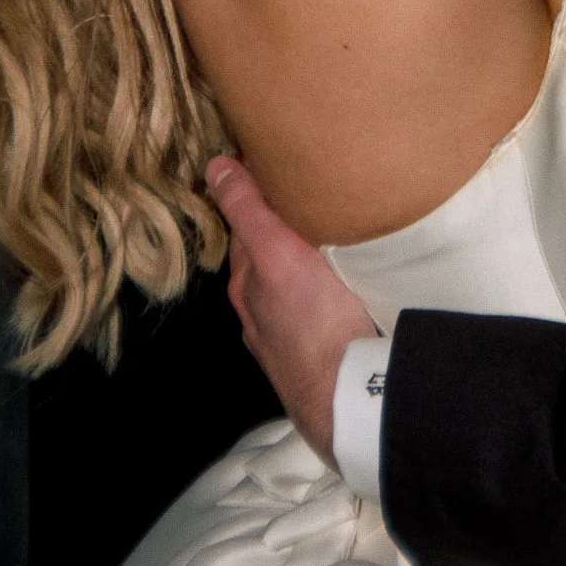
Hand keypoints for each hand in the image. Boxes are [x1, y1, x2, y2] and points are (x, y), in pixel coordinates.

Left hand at [206, 157, 377, 463]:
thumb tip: (215, 167)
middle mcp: (261, 313)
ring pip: (292, 289)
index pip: (245, 228)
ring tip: (330, 238)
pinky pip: (318, 314)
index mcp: (248, 285)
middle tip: (308, 195)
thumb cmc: (314, 326)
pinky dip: (324, 295)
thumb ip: (249, 211)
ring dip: (304, 266)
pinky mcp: (322, 357)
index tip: (274, 166)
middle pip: (268, 260)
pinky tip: (344, 291)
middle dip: (282, 231)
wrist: (350, 399)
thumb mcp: (276, 254)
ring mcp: (291, 339)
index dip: (256, 197)